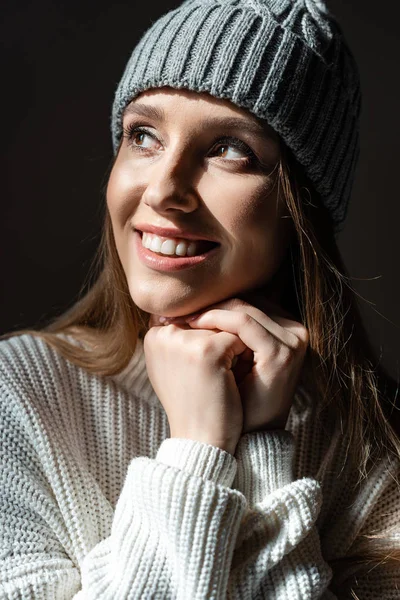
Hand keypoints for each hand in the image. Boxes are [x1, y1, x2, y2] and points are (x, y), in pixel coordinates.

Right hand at [143, 321, 247, 454]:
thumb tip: (198, 313)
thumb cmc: (194, 404)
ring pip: (225, 326)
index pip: (194, 318)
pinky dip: (244, 357)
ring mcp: (185, 341)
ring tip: (222, 377)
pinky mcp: (207, 350)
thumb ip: (181, 339)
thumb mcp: (177, 367)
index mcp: (153, 337)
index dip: (209, 340)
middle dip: (221, 342)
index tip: (208, 367)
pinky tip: (233, 380)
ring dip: (233, 348)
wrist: (203, 441)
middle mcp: (163, 334)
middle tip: (215, 376)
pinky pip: (239, 338)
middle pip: (210, 319)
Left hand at [174, 295, 308, 433]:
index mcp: (288, 329)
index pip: (250, 302)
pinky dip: (216, 320)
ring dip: (211, 309)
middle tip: (181, 305)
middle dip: (212, 301)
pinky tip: (194, 323)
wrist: (248, 436)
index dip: (217, 299)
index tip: (186, 303)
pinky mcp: (280, 353)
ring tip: (183, 314)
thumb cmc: (235, 397)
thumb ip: (226, 330)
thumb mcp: (233, 358)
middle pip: (248, 302)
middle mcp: (296, 331)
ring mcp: (292, 341)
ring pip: (245, 309)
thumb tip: (191, 303)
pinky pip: (244, 325)